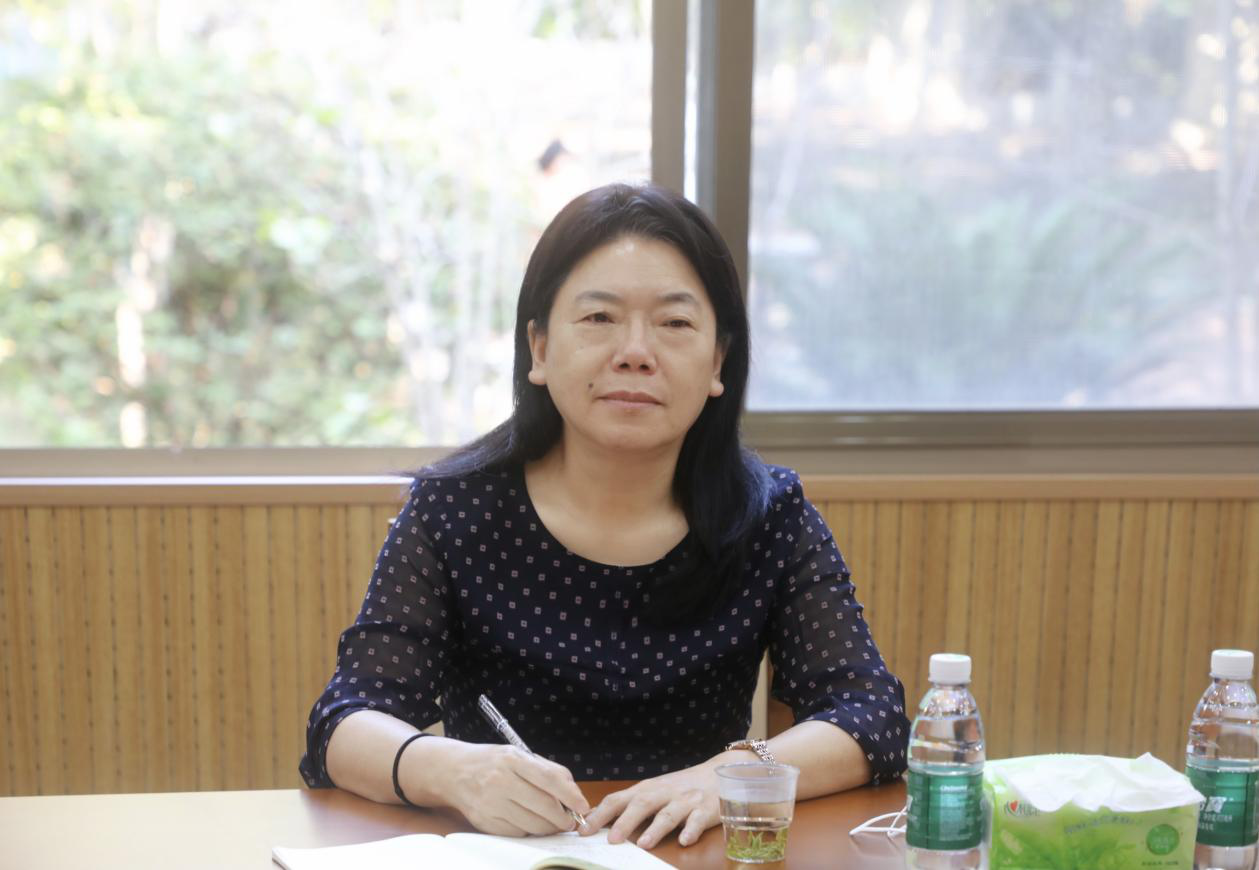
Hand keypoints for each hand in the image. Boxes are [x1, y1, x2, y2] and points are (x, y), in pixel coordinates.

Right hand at [440, 742, 590, 836]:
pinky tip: (531, 822)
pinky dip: (530, 831)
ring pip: (532, 825)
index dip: (570, 795)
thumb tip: (574, 793)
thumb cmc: (494, 762)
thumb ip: (548, 770)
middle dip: (564, 818)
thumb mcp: (519, 755)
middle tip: (571, 820)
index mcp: (512, 760)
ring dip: (550, 828)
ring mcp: (491, 803)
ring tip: (554, 822)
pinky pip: (518, 833)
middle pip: (543, 806)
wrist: (454, 772)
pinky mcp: (485, 822)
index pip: (549, 779)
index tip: (583, 806)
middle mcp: (500, 781)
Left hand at [580, 762, 721, 848]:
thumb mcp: (653, 791)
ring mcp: (685, 801)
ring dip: (656, 829)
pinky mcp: (706, 809)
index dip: (600, 815)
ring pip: (668, 814)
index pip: (618, 799)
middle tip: (611, 840)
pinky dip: (691, 830)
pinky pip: (698, 820)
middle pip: (642, 804)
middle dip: (625, 822)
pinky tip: (684, 840)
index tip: (583, 830)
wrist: (718, 772)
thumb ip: (628, 804)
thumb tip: (594, 816)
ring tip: (643, 843)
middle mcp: (664, 793)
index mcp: (647, 789)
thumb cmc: (680, 787)